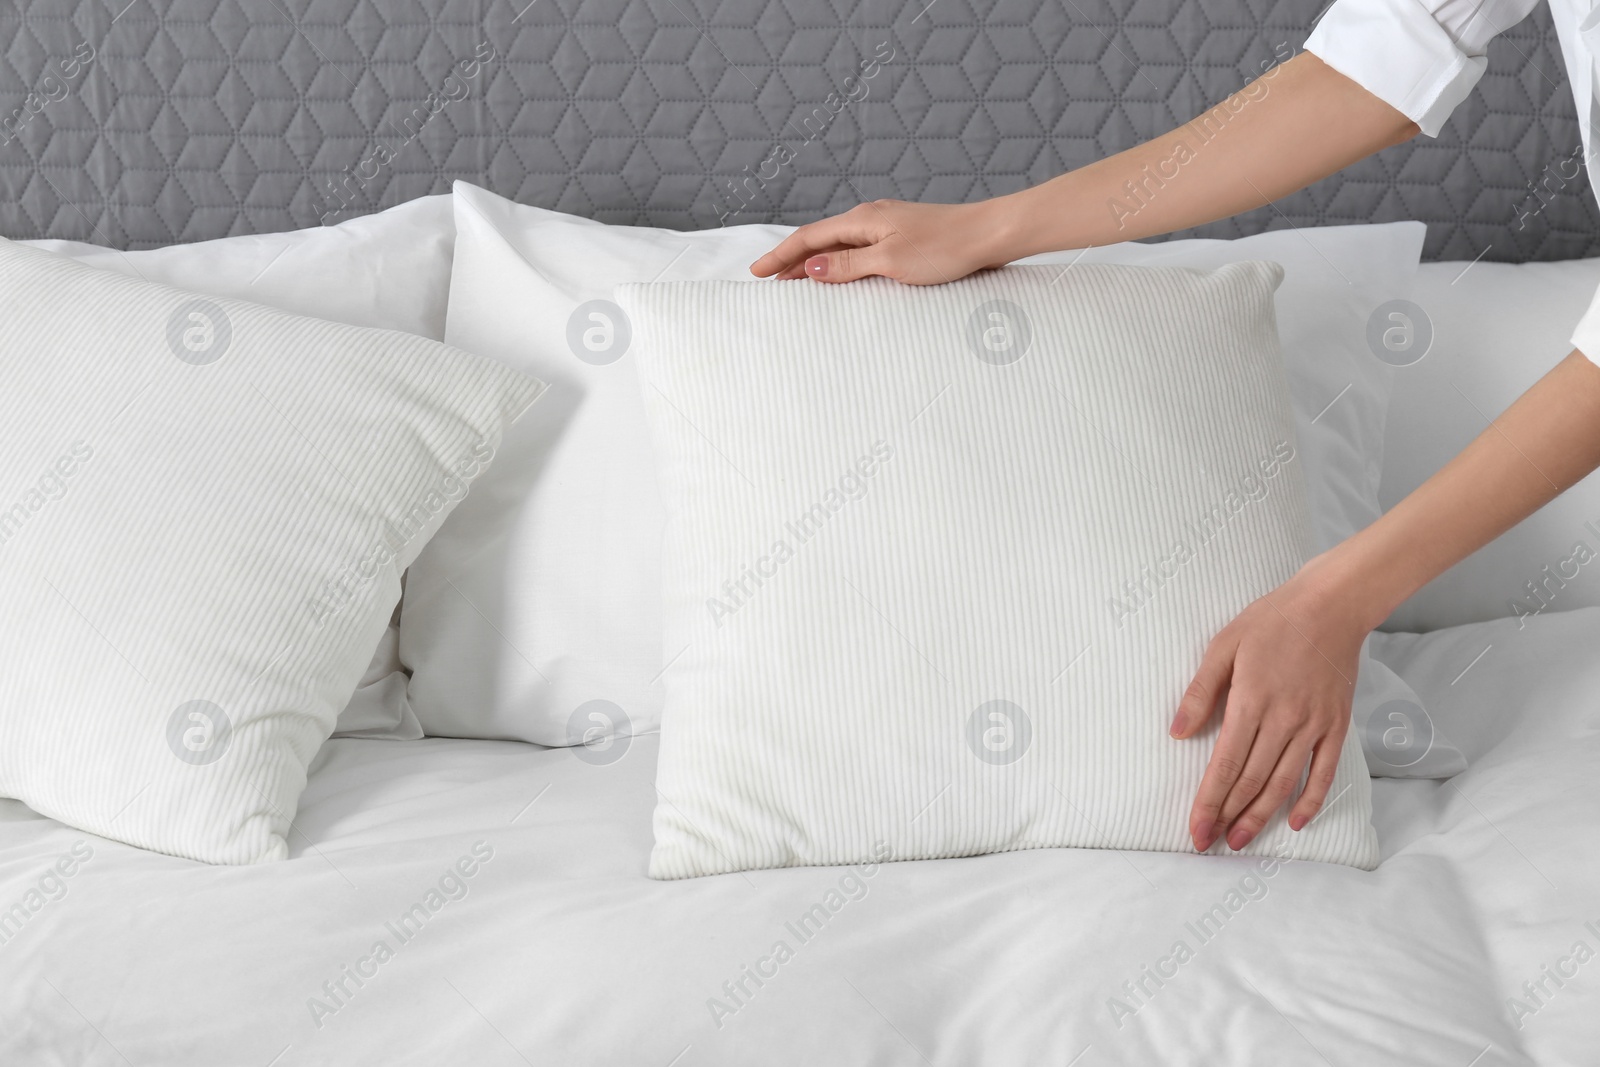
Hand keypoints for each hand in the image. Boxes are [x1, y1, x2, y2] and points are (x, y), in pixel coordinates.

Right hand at [749, 198, 1022, 284]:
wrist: (989, 235)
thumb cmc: (945, 248)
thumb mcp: (890, 262)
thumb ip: (848, 265)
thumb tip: (811, 267)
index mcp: (862, 220)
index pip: (809, 238)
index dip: (781, 256)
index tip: (757, 272)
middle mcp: (871, 218)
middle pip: (820, 240)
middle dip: (792, 260)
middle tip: (769, 280)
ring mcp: (887, 225)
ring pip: (840, 245)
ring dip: (816, 262)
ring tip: (796, 281)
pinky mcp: (902, 236)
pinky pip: (859, 249)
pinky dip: (841, 262)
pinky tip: (841, 274)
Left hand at [1170, 559, 1371, 853]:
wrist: (1331, 606)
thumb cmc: (1270, 622)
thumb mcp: (1223, 646)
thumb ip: (1199, 692)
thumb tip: (1176, 732)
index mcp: (1251, 701)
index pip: (1224, 765)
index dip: (1208, 802)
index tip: (1195, 829)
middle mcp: (1284, 720)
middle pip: (1252, 781)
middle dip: (1228, 816)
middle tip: (1210, 844)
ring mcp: (1314, 725)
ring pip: (1284, 783)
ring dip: (1261, 816)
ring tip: (1241, 841)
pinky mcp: (1336, 725)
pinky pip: (1324, 772)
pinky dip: (1311, 800)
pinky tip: (1295, 822)